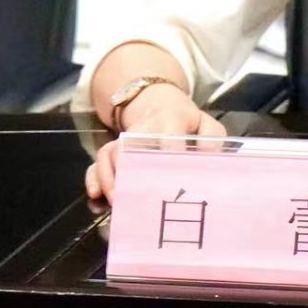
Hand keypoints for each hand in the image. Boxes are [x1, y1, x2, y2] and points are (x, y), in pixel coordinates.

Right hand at [83, 83, 225, 203]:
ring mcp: (125, 139)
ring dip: (110, 178)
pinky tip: (95, 194)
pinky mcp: (112, 149)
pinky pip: (99, 160)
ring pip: (110, 154)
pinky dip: (94, 176)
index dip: (170, 154)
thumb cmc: (186, 123)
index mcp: (170, 121)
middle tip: (139, 199)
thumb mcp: (205, 125)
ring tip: (116, 202)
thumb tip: (211, 157)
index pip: (169, 136)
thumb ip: (213, 139)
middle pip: (131, 146)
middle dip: (131, 172)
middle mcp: (143, 129)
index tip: (174, 180)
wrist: (158, 104)